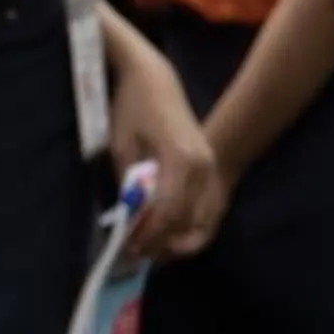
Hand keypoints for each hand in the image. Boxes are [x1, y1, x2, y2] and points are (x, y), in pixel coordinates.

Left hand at [110, 47, 226, 258]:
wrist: (155, 80)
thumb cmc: (132, 107)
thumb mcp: (122, 145)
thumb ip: (130, 183)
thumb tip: (131, 218)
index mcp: (181, 159)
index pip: (169, 211)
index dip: (150, 233)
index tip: (128, 246)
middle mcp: (204, 167)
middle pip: (187, 220)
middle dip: (160, 241)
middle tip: (133, 253)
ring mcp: (212, 169)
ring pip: (202, 219)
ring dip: (176, 238)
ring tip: (148, 249)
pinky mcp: (212, 170)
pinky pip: (207, 209)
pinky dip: (189, 227)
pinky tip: (166, 236)